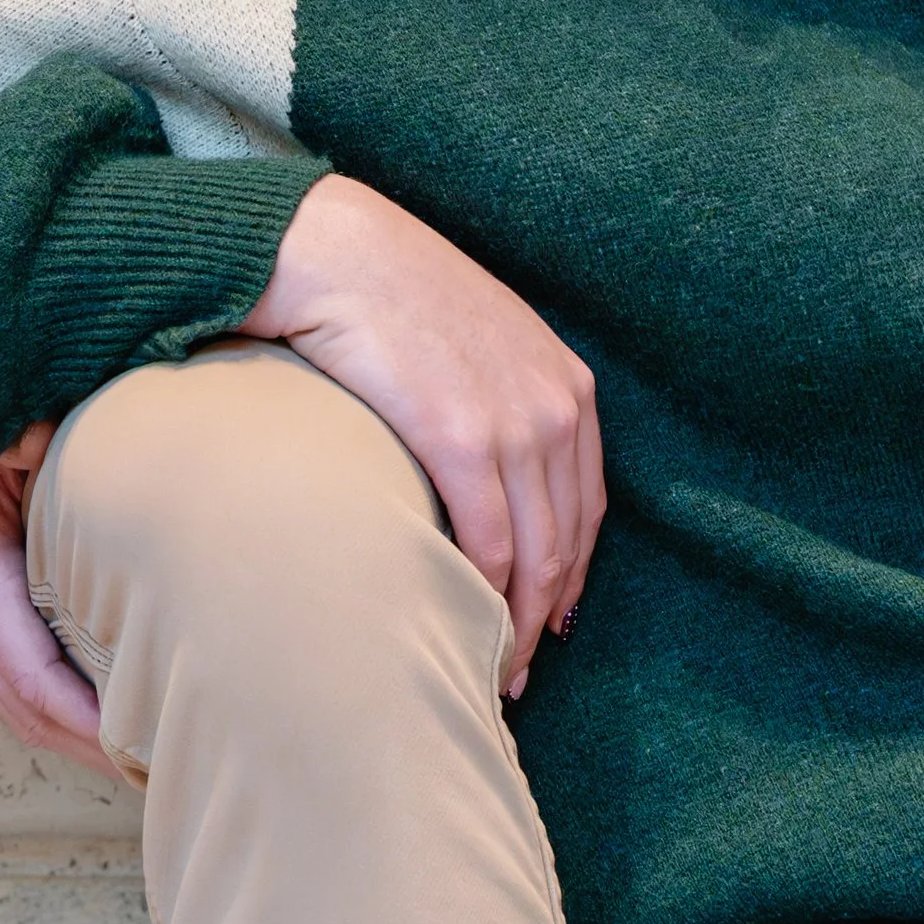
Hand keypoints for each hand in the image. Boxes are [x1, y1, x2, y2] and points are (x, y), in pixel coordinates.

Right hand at [0, 438, 117, 778]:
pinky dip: (60, 717)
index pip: (36, 678)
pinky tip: (102, 722)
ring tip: (138, 760)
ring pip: (22, 712)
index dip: (89, 718)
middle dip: (94, 748)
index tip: (138, 742)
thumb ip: (26, 443)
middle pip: (32, 713)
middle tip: (157, 767)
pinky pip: (17, 691)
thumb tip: (54, 436)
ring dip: (78, 743)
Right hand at [242, 174, 603, 696]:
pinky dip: (481, 598)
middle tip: (517, 672)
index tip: (547, 622)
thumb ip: (496, 403)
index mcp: (567, 383)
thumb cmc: (388, 295)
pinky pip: (487, 543)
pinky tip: (463, 628)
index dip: (571, 575)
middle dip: (544, 616)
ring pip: (534, 556)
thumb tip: (482, 475)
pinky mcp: (462, 437)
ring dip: (515, 625)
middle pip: (567, 542)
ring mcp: (515, 421)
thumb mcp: (474, 343)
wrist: (335, 250)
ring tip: (491, 673)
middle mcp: (556, 405)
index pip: (588, 506)